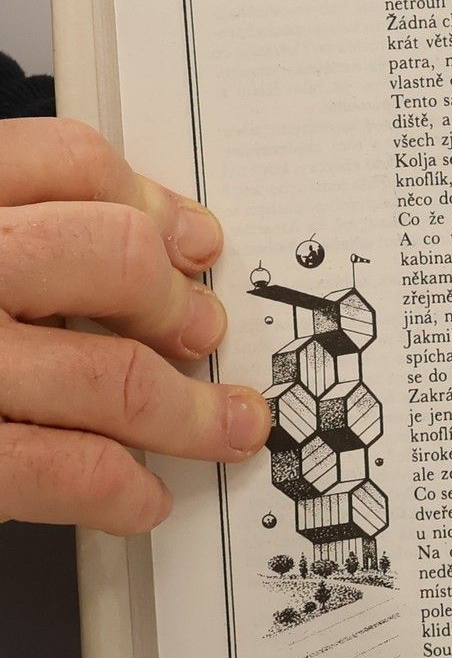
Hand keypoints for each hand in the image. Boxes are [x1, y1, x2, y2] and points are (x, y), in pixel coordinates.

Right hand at [0, 119, 268, 534]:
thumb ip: (17, 230)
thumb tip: (148, 248)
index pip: (66, 161)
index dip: (149, 203)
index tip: (195, 241)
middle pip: (111, 254)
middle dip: (178, 302)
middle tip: (207, 333)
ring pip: (111, 373)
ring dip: (190, 413)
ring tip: (225, 429)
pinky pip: (56, 467)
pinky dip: (116, 488)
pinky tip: (139, 496)